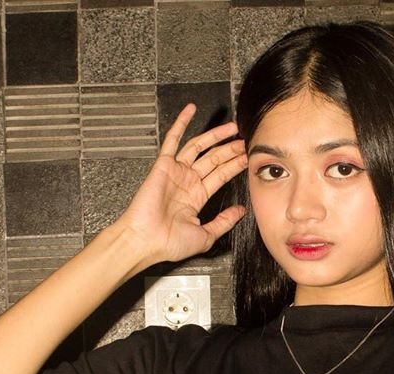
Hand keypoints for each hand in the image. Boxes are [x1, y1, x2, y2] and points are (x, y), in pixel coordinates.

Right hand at [118, 102, 247, 266]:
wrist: (146, 241)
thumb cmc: (168, 243)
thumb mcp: (206, 235)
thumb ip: (224, 222)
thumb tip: (240, 211)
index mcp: (196, 198)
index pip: (220, 176)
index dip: (234, 166)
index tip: (247, 158)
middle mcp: (186, 183)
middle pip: (213, 160)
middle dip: (230, 150)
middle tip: (244, 141)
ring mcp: (176, 172)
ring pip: (199, 148)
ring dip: (215, 136)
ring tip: (232, 128)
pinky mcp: (163, 165)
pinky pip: (173, 140)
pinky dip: (181, 123)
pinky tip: (190, 110)